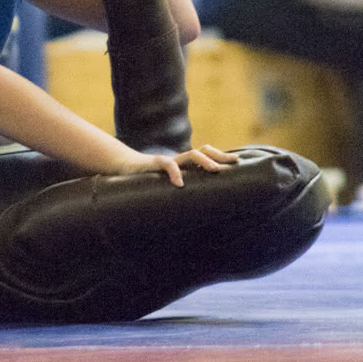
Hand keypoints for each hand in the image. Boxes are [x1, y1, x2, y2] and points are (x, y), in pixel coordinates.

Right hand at [116, 143, 238, 186]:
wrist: (124, 169)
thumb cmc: (148, 181)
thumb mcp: (168, 186)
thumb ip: (183, 191)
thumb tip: (201, 210)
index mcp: (184, 165)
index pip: (206, 155)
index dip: (222, 157)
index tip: (238, 162)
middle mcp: (179, 161)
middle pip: (203, 151)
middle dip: (219, 155)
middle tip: (234, 162)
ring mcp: (168, 161)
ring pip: (190, 154)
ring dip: (204, 161)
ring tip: (215, 170)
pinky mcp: (154, 164)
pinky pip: (166, 164)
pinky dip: (174, 173)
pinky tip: (180, 184)